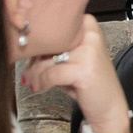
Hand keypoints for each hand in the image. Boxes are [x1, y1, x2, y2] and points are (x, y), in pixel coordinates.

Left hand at [21, 15, 129, 132]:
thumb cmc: (87, 81)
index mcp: (88, 26)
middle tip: (28, 73)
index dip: (39, 41)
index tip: (32, 56)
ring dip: (35, 73)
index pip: (53, 26)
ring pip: (47, 59)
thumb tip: (24, 46)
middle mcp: (90, 35)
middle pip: (49, 42)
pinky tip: (40, 88)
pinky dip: (41, 82)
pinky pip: (51, 74)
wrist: (109, 106)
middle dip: (34, 59)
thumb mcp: (71, 59)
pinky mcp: (85, 70)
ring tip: (32, 82)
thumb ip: (53, 48)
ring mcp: (89, 52)